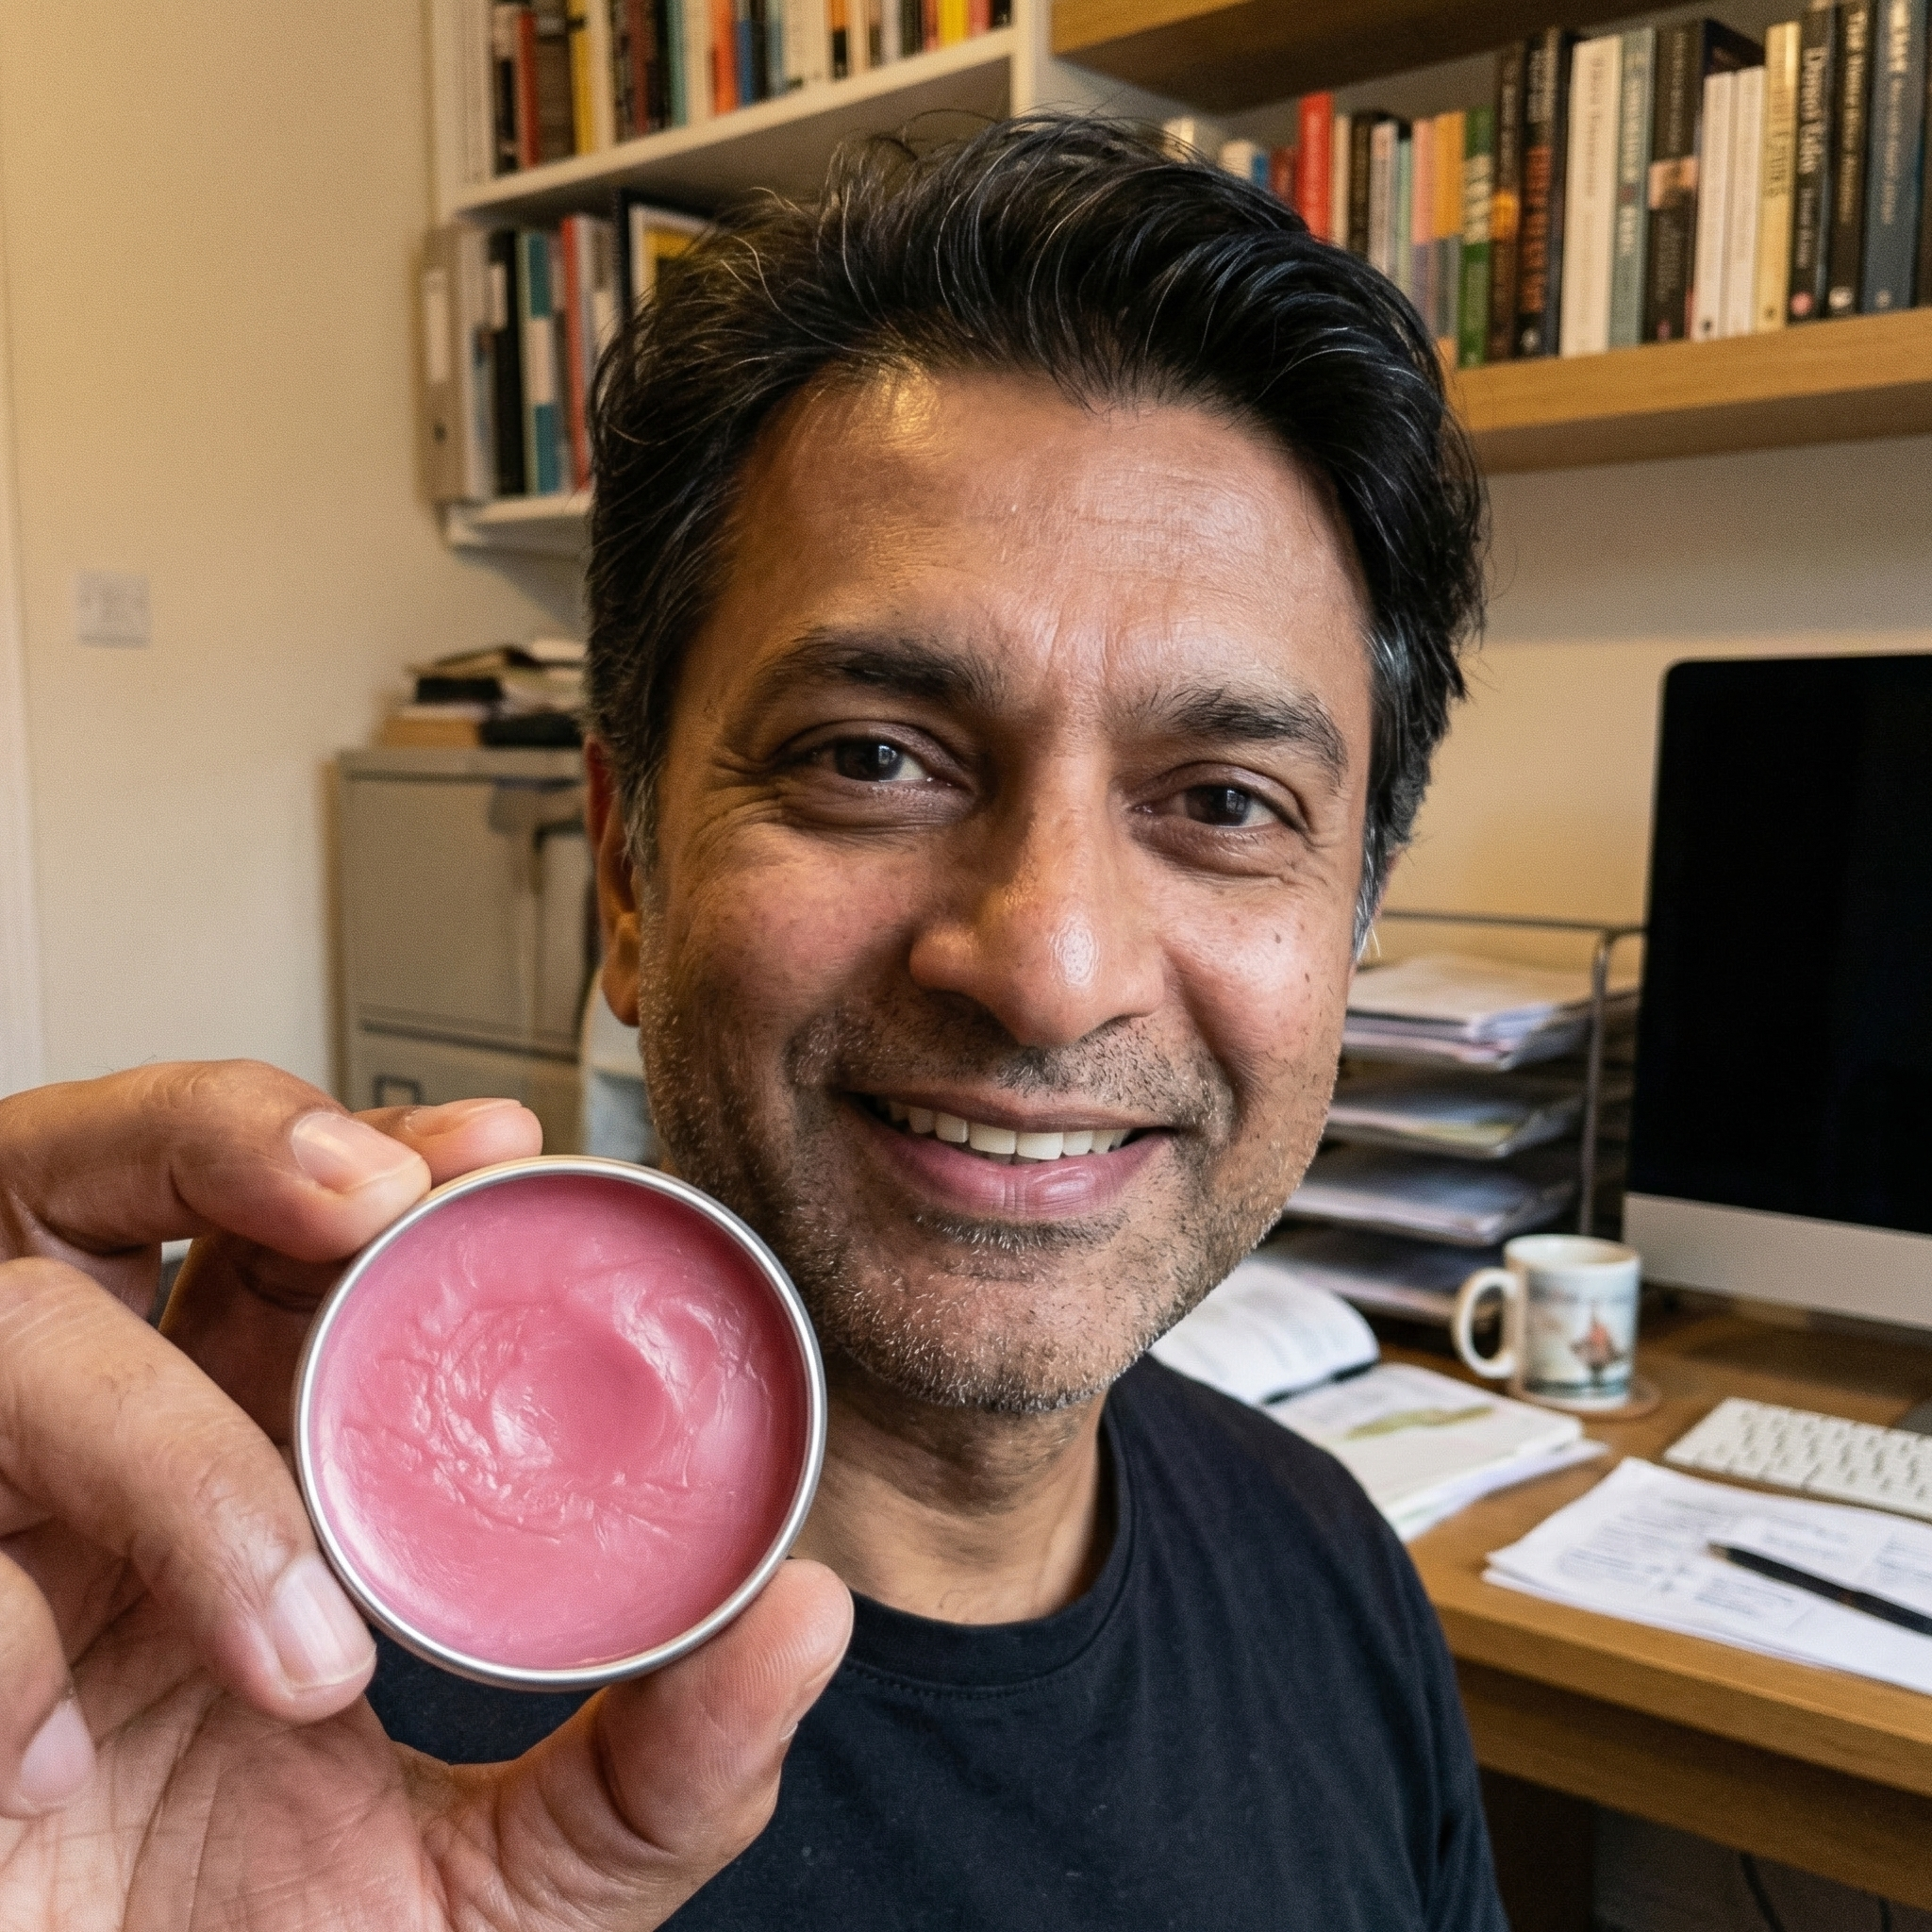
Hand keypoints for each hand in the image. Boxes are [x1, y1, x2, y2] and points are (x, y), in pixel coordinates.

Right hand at [0, 1061, 850, 1928]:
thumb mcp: (504, 1889)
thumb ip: (654, 1772)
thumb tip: (817, 1616)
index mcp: (231, 1469)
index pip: (276, 1237)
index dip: (366, 1150)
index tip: (499, 1139)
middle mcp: (81, 1473)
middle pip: (93, 1176)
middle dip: (224, 1133)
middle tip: (368, 1195)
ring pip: (6, 1336)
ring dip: (164, 1443)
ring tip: (297, 1642)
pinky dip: (2, 1651)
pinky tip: (58, 1779)